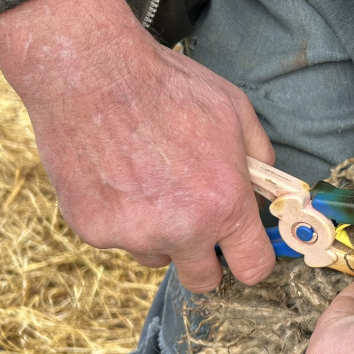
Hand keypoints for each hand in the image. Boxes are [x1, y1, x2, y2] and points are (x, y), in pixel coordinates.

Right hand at [0, 0, 275, 290]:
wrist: (90, 73)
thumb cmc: (166, 87)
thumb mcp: (234, 111)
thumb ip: (258, 158)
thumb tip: (263, 189)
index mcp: (225, 204)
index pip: (253, 268)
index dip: (251, 260)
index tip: (243, 251)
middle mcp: (182, 230)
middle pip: (203, 280)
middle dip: (205, 260)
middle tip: (195, 225)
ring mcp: (135, 235)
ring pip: (157, 255)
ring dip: (159, 234)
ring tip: (147, 182)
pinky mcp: (94, 231)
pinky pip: (118, 237)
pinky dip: (119, 216)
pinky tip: (114, 173)